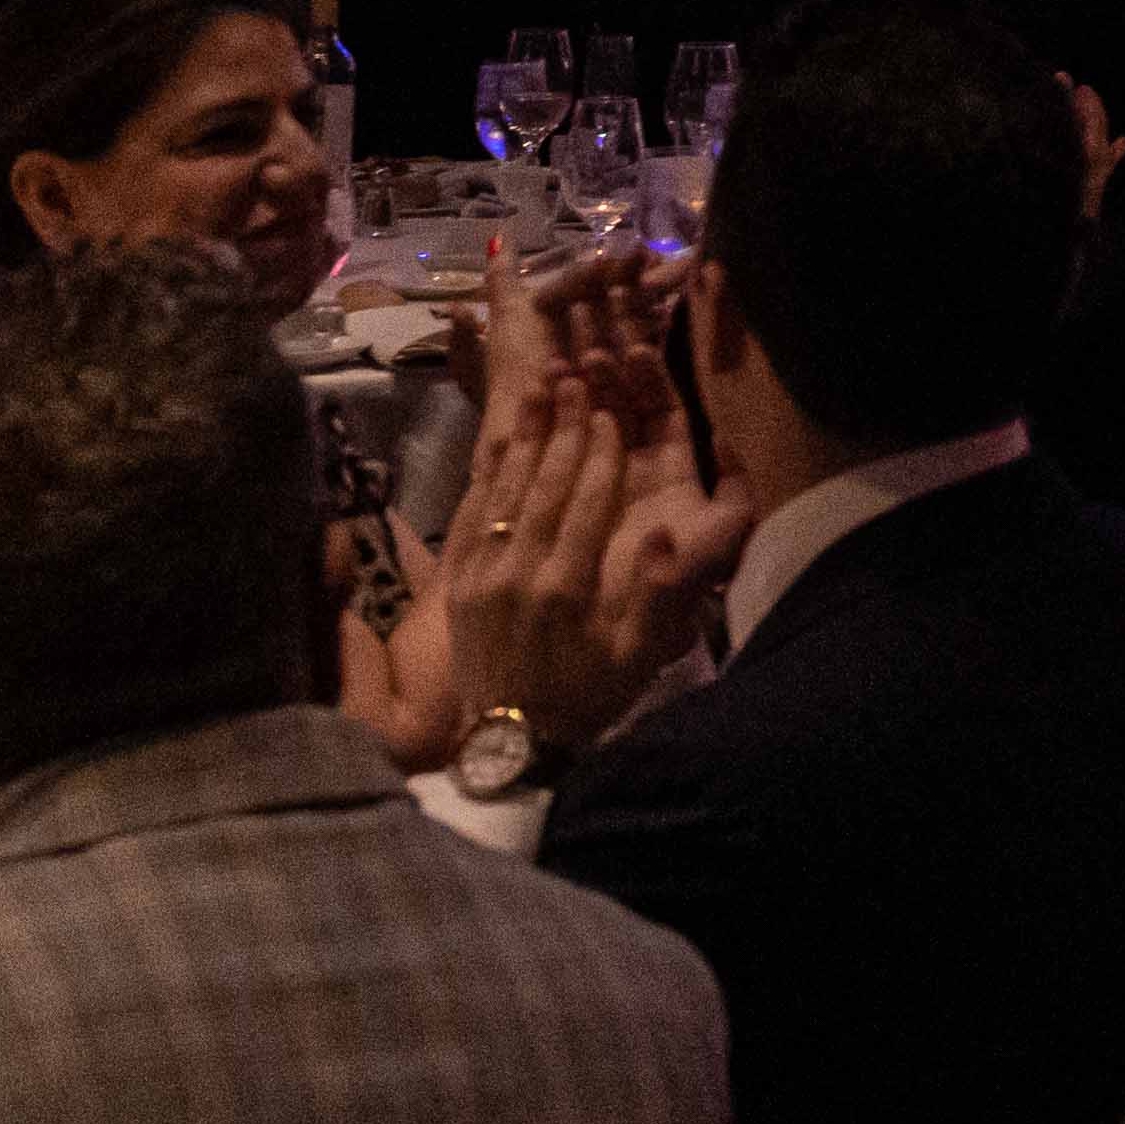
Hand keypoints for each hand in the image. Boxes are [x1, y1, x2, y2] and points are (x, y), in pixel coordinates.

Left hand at [441, 381, 752, 760]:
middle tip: (576, 378)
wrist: (512, 745)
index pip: (587, 503)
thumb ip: (654, 593)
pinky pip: (474, 515)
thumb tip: (662, 530)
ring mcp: (483, 576)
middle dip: (563, 428)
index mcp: (566, 589)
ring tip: (536, 389)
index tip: (612, 411)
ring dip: (523, 436)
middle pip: (544, 484)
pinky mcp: (461, 583)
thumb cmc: (588, 697)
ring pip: (505, 490)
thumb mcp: (637, 658)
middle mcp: (519, 573)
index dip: (601, 453)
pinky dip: (488, 474)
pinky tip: (498, 442)